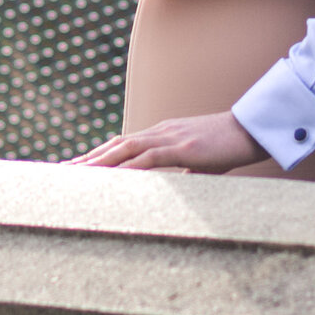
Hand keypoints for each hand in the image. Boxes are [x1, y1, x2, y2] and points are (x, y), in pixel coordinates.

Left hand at [71, 111, 265, 171]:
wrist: (252, 130)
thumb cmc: (228, 147)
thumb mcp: (198, 161)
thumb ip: (182, 170)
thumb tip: (174, 184)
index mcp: (161, 136)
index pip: (122, 146)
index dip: (98, 156)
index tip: (77, 167)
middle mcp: (159, 133)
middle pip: (115, 145)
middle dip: (89, 159)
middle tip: (63, 171)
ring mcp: (170, 138)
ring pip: (126, 149)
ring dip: (100, 162)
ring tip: (77, 174)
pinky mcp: (183, 148)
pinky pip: (150, 158)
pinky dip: (130, 167)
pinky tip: (114, 176)